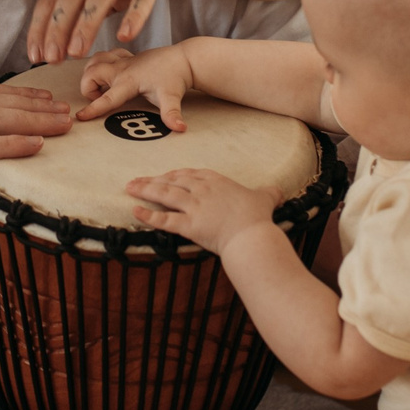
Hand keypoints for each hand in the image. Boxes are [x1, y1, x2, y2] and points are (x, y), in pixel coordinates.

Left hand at [28, 0, 177, 64]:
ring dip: (86, 25)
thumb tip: (52, 50)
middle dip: (58, 29)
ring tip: (77, 52)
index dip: (39, 28)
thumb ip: (74, 15)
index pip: (50, 0)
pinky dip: (133, 16)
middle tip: (53, 58)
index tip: (36, 56)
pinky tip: (125, 35)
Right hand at [78, 44, 194, 128]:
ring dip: (92, 72)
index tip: (80, 117)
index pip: (107, 98)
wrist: (185, 58)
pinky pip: (106, 55)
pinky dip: (102, 63)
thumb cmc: (176, 78)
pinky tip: (112, 74)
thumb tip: (179, 128)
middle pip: (91, 73)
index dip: (92, 108)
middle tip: (101, 99)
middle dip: (87, 88)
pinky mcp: (127, 57)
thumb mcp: (172, 98)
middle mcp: (122, 69)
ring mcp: (124, 61)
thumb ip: (172, 114)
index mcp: (129, 81)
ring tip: (102, 86)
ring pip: (95, 60)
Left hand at [125, 168, 279, 252]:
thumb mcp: (266, 198)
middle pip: (172, 181)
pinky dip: (148, 215)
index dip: (174, 174)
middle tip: (136, 180)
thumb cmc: (258, 217)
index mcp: (216, 181)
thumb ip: (269, 193)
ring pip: (164, 194)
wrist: (252, 236)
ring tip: (129, 188)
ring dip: (144, 190)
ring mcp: (194, 206)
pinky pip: (164, 219)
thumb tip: (280, 191)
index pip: (189, 174)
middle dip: (153, 180)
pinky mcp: (188, 225)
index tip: (164, 176)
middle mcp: (202, 189)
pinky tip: (135, 211)